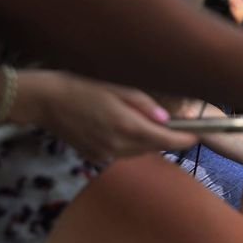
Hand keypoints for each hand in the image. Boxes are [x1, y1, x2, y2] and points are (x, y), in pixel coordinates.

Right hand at [14, 71, 196, 162]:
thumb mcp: (117, 87)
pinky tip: (118, 126)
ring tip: (141, 121)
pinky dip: (127, 144)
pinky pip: (120, 153)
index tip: (198, 135)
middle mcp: (117, 145)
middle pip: (154, 148)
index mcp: (126, 126)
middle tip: (172, 123)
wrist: (45, 100)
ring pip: (138, 152)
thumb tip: (165, 119)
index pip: (166, 140)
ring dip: (146, 141)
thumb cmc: (81, 86)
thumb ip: (144, 104)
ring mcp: (104, 154)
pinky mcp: (94, 157)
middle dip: (165, 138)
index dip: (185, 139)